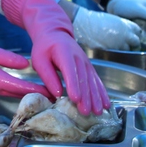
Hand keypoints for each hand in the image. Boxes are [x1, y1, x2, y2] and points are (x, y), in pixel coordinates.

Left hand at [1, 0, 108, 115]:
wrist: (55, 34)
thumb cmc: (44, 48)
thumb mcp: (39, 59)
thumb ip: (47, 75)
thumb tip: (57, 93)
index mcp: (64, 53)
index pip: (70, 70)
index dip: (74, 85)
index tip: (76, 99)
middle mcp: (79, 57)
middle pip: (84, 79)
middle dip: (86, 96)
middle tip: (86, 111)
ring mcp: (86, 63)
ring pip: (92, 82)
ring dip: (96, 98)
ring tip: (97, 112)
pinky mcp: (89, 68)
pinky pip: (97, 81)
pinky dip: (102, 93)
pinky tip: (106, 104)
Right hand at [73, 8, 145, 49]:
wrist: (85, 24)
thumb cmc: (97, 20)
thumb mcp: (114, 20)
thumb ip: (123, 27)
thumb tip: (127, 33)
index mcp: (126, 25)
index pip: (138, 31)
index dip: (136, 33)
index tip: (134, 35)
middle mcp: (125, 35)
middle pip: (136, 42)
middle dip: (133, 43)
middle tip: (129, 43)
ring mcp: (118, 44)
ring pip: (127, 50)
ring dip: (124, 48)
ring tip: (117, 45)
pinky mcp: (111, 51)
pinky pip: (117, 53)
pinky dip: (115, 52)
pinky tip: (110, 47)